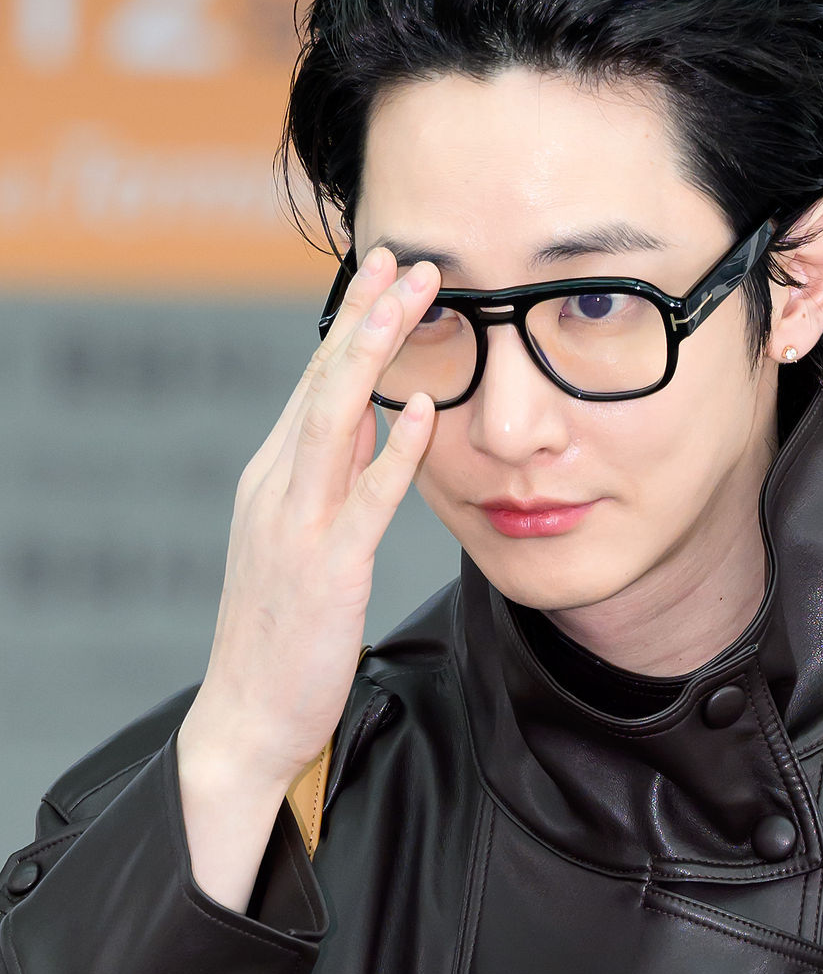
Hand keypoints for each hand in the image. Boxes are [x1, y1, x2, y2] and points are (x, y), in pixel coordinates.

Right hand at [176, 245, 439, 907]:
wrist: (246, 717)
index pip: (316, 382)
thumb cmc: (279, 628)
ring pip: (335, 419)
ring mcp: (297, 525)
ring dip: (375, 353)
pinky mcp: (326, 570)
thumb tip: (374, 418)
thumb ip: (332, 475)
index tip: (384, 270)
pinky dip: (393, 452)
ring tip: (413, 298)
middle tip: (406, 256)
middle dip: (366, 314)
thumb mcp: (300, 536)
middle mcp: (277, 486)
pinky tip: (424, 412)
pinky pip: (365, 500)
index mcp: (273, 476)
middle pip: (324, 382)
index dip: (351, 322)